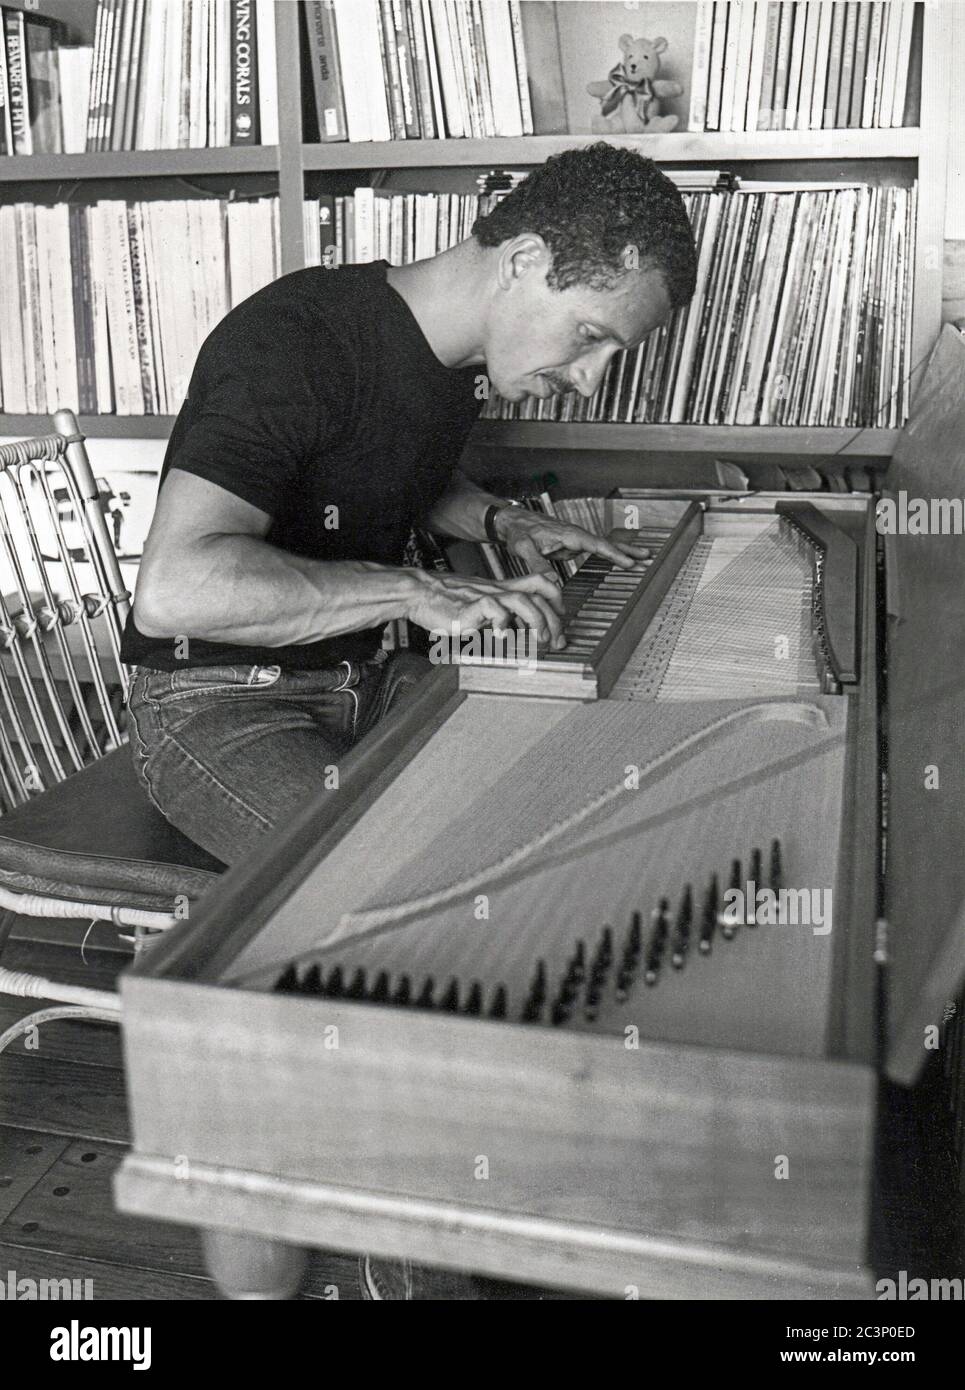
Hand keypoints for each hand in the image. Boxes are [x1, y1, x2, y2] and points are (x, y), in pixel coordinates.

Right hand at [405, 568, 566, 649]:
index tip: (562, 620)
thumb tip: (515, 629)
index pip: (540, 583)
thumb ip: (497, 612)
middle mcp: (498, 590)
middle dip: (554, 620)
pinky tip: (502, 637)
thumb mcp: (479, 603)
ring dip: (536, 621)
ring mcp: (485, 596)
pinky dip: (502, 624)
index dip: (557, 599)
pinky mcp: (470, 606)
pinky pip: (493, 610)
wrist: (419, 592)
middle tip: (556, 641)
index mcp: (501, 589)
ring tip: (538, 640)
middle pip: (537, 595)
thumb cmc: (445, 602)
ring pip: (521, 600)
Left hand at [494, 509, 651, 572]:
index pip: (596, 544)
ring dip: (623, 551)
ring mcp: (576, 540)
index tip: (629, 562)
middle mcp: (576, 535)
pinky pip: (596, 550)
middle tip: (647, 556)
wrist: (512, 523)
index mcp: (568, 534)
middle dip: (627, 549)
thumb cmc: (518, 532)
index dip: (613, 554)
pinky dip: (611, 554)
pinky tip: (620, 559)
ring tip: (642, 557)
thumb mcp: (523, 548)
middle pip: (606, 542)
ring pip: (604, 545)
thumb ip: (537, 564)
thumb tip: (551, 581)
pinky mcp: (573, 545)